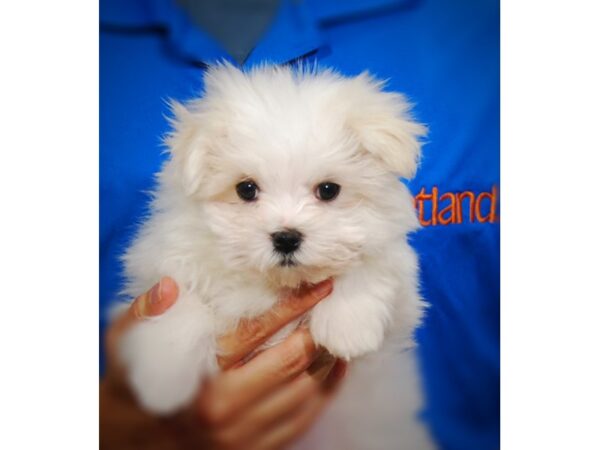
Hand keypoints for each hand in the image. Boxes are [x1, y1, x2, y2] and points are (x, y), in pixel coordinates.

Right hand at [100, 277, 345, 449]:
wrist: (134, 441)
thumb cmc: (134, 387)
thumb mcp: (122, 347)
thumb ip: (143, 314)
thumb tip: (170, 287)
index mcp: (200, 379)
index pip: (258, 332)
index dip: (294, 304)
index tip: (318, 285)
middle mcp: (228, 411)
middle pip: (292, 361)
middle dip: (318, 329)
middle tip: (333, 304)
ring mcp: (246, 436)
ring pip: (307, 391)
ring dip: (328, 358)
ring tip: (338, 329)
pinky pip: (306, 419)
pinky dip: (327, 389)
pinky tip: (334, 366)